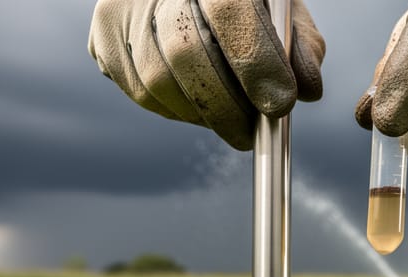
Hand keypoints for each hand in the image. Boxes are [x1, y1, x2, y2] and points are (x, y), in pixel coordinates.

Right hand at [89, 0, 324, 150]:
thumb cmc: (249, 4)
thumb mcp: (283, 10)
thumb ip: (300, 49)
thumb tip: (305, 93)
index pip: (228, 12)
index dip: (255, 64)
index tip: (281, 105)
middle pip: (185, 53)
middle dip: (226, 106)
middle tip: (252, 133)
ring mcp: (120, 9)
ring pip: (157, 81)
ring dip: (201, 113)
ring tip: (229, 116)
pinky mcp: (102, 37)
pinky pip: (139, 92)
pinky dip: (176, 109)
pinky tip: (198, 100)